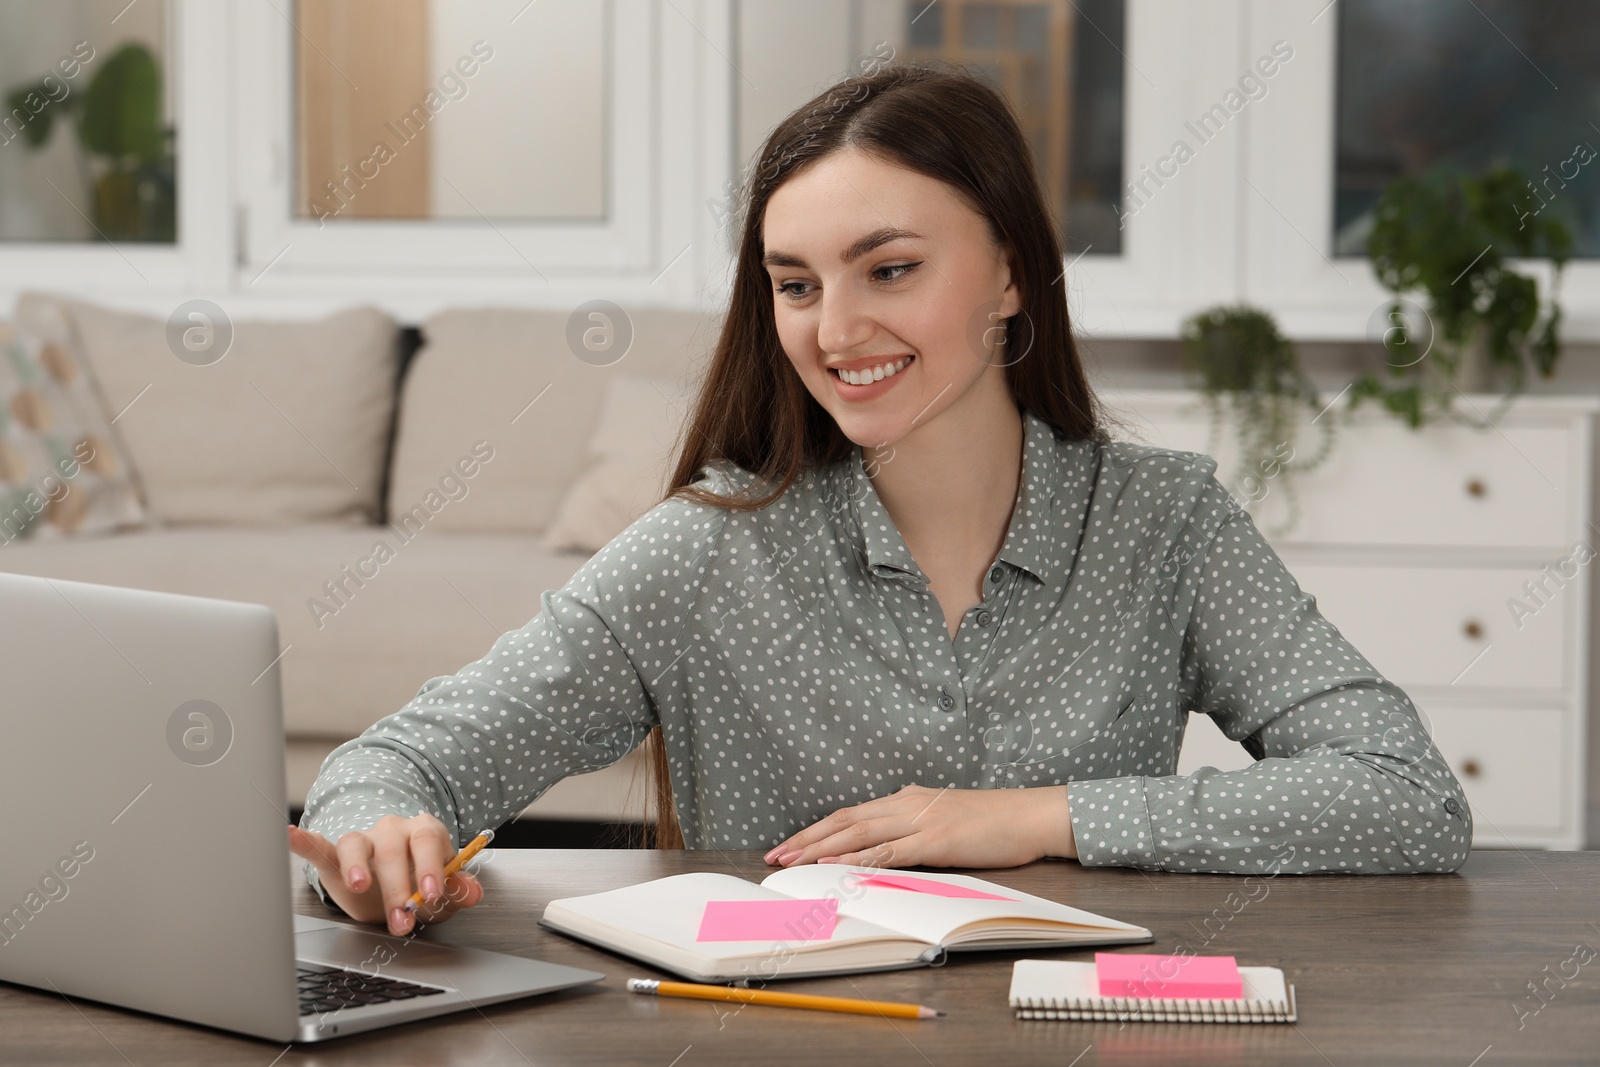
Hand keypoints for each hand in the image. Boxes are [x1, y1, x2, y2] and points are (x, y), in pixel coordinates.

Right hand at [288, 815, 483, 935]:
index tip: (431, 892)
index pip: (429, 840)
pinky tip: (292, 834)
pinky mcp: (336, 855)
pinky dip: (305, 841)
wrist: (393, 881)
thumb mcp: (443, 891)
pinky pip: (320, 845)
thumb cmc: (419, 882)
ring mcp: (364, 840)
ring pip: (357, 845)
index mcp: (425, 832)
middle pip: (394, 849)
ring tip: (360, 884)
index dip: (430, 865)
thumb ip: (459, 890)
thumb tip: (474, 892)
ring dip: (359, 866)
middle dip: (398, 887)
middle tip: (403, 919)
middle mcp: (394, 830)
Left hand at [762, 784, 1076, 869]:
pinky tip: (837, 864)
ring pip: (858, 833)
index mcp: (908, 799)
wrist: (1030, 815)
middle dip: (805, 839)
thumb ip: (917, 822)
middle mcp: (907, 804)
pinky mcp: (935, 841)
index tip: (790, 846)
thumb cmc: (994, 821)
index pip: (851, 814)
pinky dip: (858, 857)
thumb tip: (893, 833)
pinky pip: (889, 851)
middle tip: (775, 857)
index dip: (817, 830)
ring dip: (820, 849)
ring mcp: (920, 821)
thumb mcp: (946, 816)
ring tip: (792, 862)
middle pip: (844, 820)